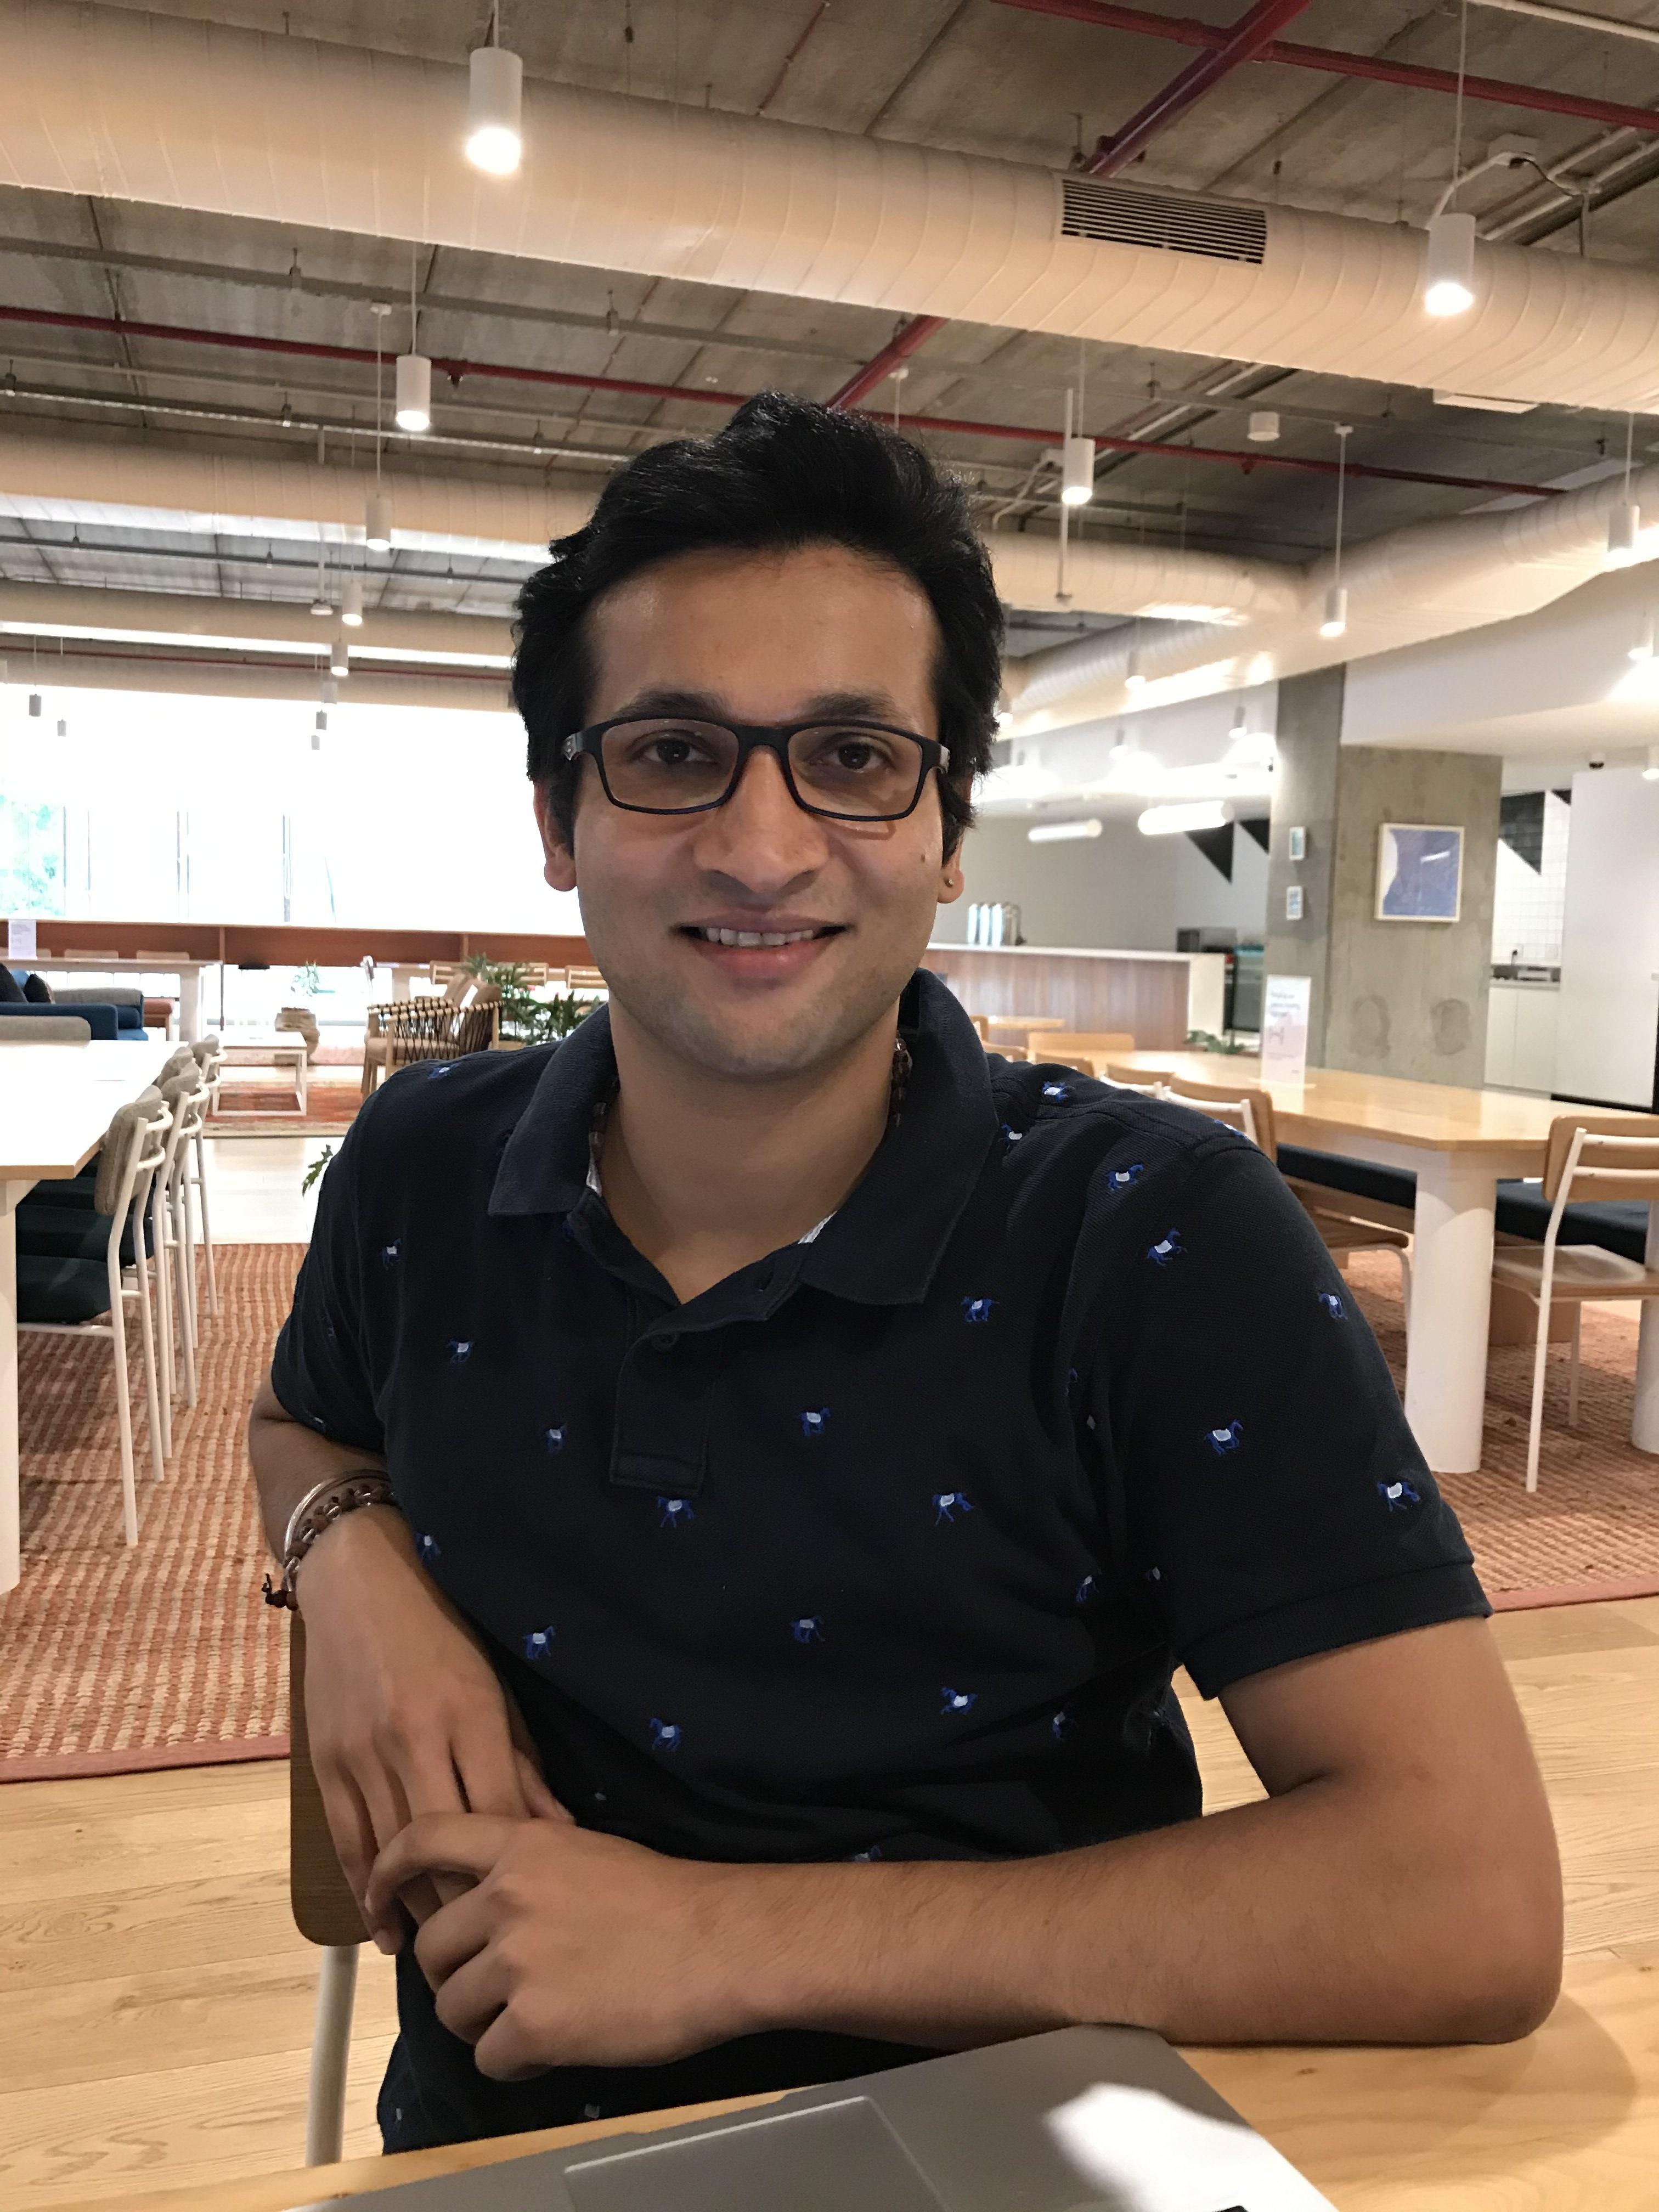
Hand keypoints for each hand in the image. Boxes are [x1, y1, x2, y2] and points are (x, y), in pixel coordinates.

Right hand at [297, 1506, 565, 1950]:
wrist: (359, 1588)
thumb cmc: (443, 1635)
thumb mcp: (496, 1689)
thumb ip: (522, 1765)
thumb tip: (559, 1832)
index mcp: (467, 1716)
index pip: (496, 1812)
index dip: (512, 1870)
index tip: (532, 1910)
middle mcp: (413, 1739)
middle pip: (443, 1845)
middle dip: (467, 1903)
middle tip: (491, 1945)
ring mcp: (363, 1755)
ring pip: (393, 1854)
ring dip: (419, 1907)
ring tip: (447, 1952)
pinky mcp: (327, 1765)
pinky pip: (348, 1844)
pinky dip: (367, 1893)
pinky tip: (387, 1928)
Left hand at [366, 1814, 752, 2078]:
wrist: (721, 1942)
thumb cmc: (669, 1897)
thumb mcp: (588, 1851)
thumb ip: (529, 1865)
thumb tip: (485, 1898)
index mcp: (521, 1847)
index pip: (424, 1838)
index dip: (387, 1871)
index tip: (379, 1903)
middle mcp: (507, 1898)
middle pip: (431, 1948)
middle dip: (453, 1974)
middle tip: (493, 1987)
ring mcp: (516, 1962)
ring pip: (452, 2008)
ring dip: (483, 2022)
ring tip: (532, 2018)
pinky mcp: (534, 2024)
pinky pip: (489, 2057)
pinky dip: (515, 2061)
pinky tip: (554, 2045)